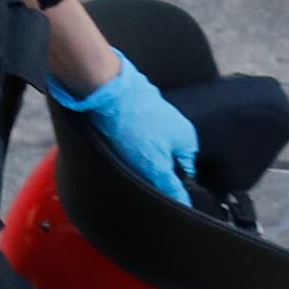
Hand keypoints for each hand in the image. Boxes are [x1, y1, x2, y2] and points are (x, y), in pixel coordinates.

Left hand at [47, 58, 200, 196]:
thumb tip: (181, 203)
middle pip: (165, 159)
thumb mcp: (154, 165)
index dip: (174, 186)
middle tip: (139, 179)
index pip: (186, 172)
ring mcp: (151, 114)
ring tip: (123, 159)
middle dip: (152, 171)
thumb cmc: (132, 123)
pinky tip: (113, 144)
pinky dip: (123, 141)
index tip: (161, 195)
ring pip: (146, 147)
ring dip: (135, 157)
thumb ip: (169, 186)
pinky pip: (129, 133)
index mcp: (186, 138)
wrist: (103, 85)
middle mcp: (172, 124)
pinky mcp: (130, 108)